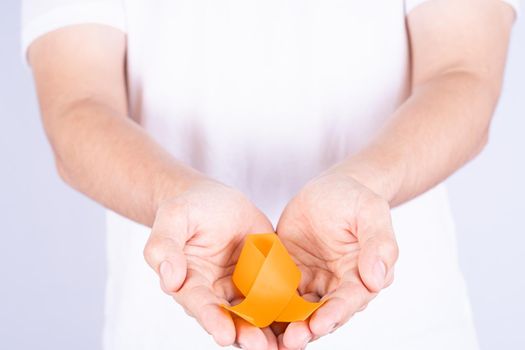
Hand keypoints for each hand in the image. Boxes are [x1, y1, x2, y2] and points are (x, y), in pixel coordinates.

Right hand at [143, 179, 277, 348]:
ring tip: (286, 345)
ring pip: (256, 314)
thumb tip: (169, 279)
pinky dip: (289, 310)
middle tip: (261, 347)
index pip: (201, 305)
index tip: (225, 335)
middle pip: (231, 319)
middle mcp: (217, 293)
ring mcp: (242, 287)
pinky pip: (278, 295)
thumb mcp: (174, 218)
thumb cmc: (190, 208)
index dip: (212, 320)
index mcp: (191, 282)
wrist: (215, 200)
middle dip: (246, 334)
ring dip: (269, 331)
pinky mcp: (265, 277)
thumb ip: (165, 246)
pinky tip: (304, 319)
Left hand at [275, 171, 398, 348]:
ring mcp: (310, 282)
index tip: (320, 324)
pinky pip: (275, 292)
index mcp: (359, 276)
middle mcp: (334, 286)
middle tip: (291, 341)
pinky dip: (266, 305)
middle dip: (307, 329)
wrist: (328, 188)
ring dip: (286, 325)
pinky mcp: (287, 274)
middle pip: (321, 313)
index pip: (348, 300)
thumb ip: (379, 244)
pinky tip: (252, 314)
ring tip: (271, 339)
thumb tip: (378, 279)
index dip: (335, 313)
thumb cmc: (354, 198)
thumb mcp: (370, 212)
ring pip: (297, 310)